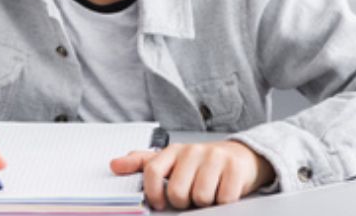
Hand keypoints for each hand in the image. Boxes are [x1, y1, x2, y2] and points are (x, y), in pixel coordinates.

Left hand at [110, 141, 274, 210]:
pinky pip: (223, 198)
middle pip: (177, 191)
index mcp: (173, 151)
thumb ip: (142, 164)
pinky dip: (222, 202)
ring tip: (207, 194)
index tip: (159, 204)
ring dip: (204, 203)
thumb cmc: (200, 163)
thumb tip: (114, 165)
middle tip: (189, 198)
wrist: (241, 156)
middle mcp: (192, 151)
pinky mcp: (234, 168)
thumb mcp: (171, 161)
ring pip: (200, 197)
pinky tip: (222, 193)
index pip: (152, 171)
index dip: (153, 193)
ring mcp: (215, 157)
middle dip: (183, 202)